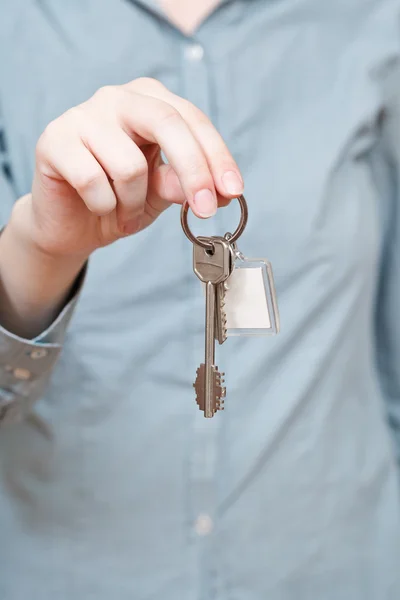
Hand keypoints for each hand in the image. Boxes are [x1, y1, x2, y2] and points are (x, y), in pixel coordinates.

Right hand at [12, 77, 243, 259]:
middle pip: (167, 124)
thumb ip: (185, 183)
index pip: (192, 120)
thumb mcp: (162, 192)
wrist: (71, 224)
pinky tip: (98, 207)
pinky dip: (104, 207)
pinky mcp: (53, 140)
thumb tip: (218, 190)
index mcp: (149, 100)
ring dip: (134, 204)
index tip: (232, 191)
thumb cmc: (120, 198)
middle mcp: (117, 98)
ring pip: (129, 165)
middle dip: (193, 172)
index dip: (216, 157)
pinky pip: (92, 181)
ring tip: (125, 211)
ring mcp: (82, 115)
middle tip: (205, 211)